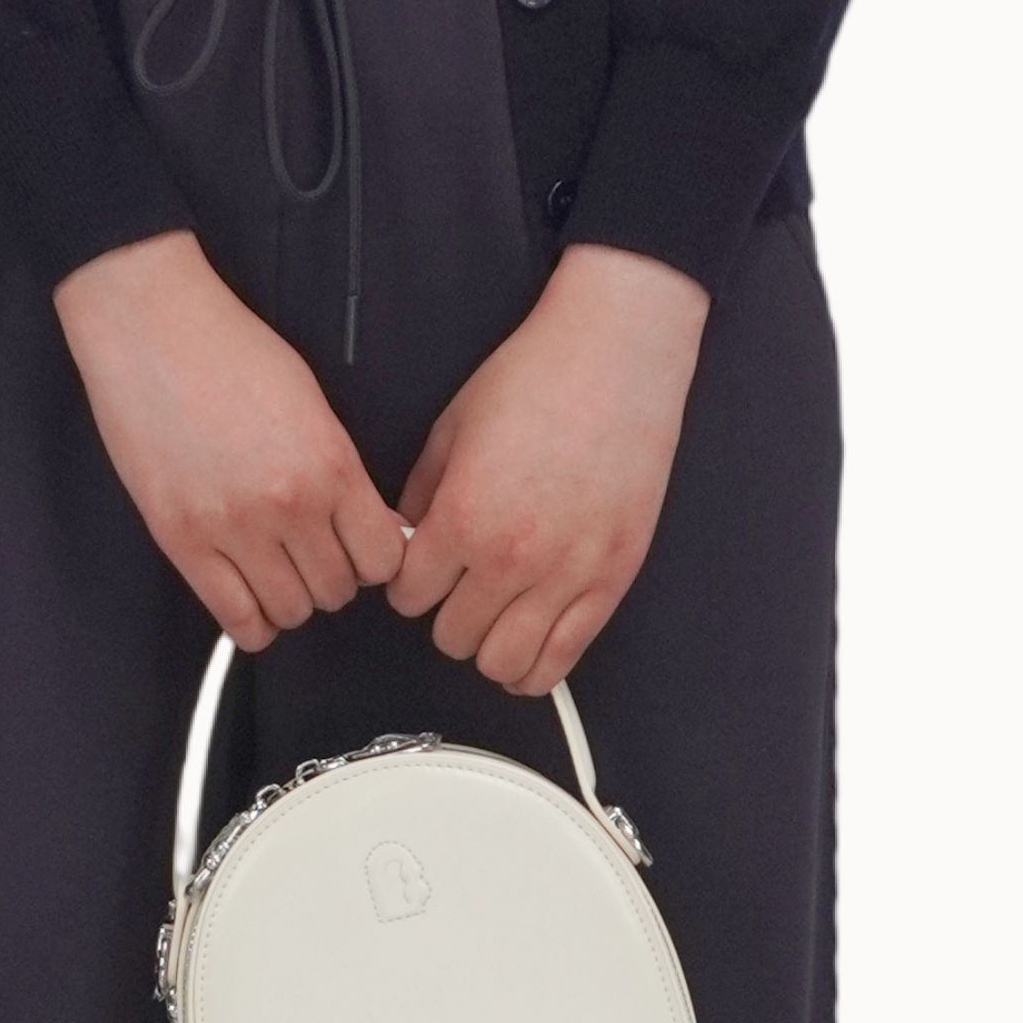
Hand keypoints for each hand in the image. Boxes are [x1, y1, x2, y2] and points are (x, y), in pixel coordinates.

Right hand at [50, 227, 411, 654]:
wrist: (152, 326)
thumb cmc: (231, 350)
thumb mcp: (313, 402)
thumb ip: (341, 470)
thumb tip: (365, 527)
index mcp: (331, 465)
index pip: (383, 559)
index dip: (374, 559)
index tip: (359, 549)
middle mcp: (289, 505)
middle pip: (338, 591)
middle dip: (333, 578)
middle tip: (313, 554)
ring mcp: (232, 528)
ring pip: (291, 612)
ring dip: (292, 598)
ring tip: (277, 570)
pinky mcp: (181, 540)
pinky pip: (235, 618)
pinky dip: (252, 621)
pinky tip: (249, 595)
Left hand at [388, 243, 712, 695]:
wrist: (616, 356)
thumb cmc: (534, 379)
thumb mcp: (451, 429)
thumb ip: (422, 497)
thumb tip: (407, 542)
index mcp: (462, 517)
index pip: (408, 596)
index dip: (407, 583)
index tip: (419, 569)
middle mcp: (511, 557)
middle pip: (451, 637)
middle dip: (444, 614)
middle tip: (457, 586)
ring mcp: (568, 574)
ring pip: (505, 664)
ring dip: (488, 645)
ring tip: (493, 615)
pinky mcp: (613, 580)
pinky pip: (564, 659)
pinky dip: (536, 666)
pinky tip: (526, 643)